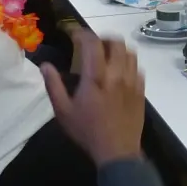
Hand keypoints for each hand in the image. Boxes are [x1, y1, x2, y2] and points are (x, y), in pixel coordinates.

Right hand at [40, 30, 146, 165]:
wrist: (117, 151)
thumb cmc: (87, 131)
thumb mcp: (63, 111)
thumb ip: (53, 85)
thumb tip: (45, 66)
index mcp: (95, 77)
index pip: (92, 43)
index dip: (82, 33)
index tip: (74, 34)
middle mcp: (116, 74)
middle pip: (116, 42)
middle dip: (102, 38)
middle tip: (91, 45)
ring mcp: (132, 81)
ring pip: (130, 52)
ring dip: (117, 48)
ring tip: (106, 55)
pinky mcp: (141, 90)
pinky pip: (137, 67)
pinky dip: (128, 63)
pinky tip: (119, 71)